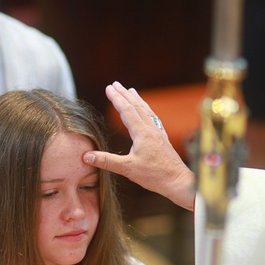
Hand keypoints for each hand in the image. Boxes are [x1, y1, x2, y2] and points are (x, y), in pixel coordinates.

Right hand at [83, 82, 195, 210]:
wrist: (177, 181)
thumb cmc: (154, 175)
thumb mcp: (127, 169)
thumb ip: (107, 161)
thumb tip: (87, 156)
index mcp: (142, 133)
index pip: (127, 111)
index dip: (117, 99)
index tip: (108, 88)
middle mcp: (151, 129)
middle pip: (137, 106)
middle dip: (125, 94)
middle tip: (115, 84)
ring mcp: (158, 133)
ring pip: (146, 111)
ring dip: (137, 99)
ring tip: (131, 90)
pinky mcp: (163, 138)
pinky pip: (153, 118)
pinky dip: (147, 110)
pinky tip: (147, 111)